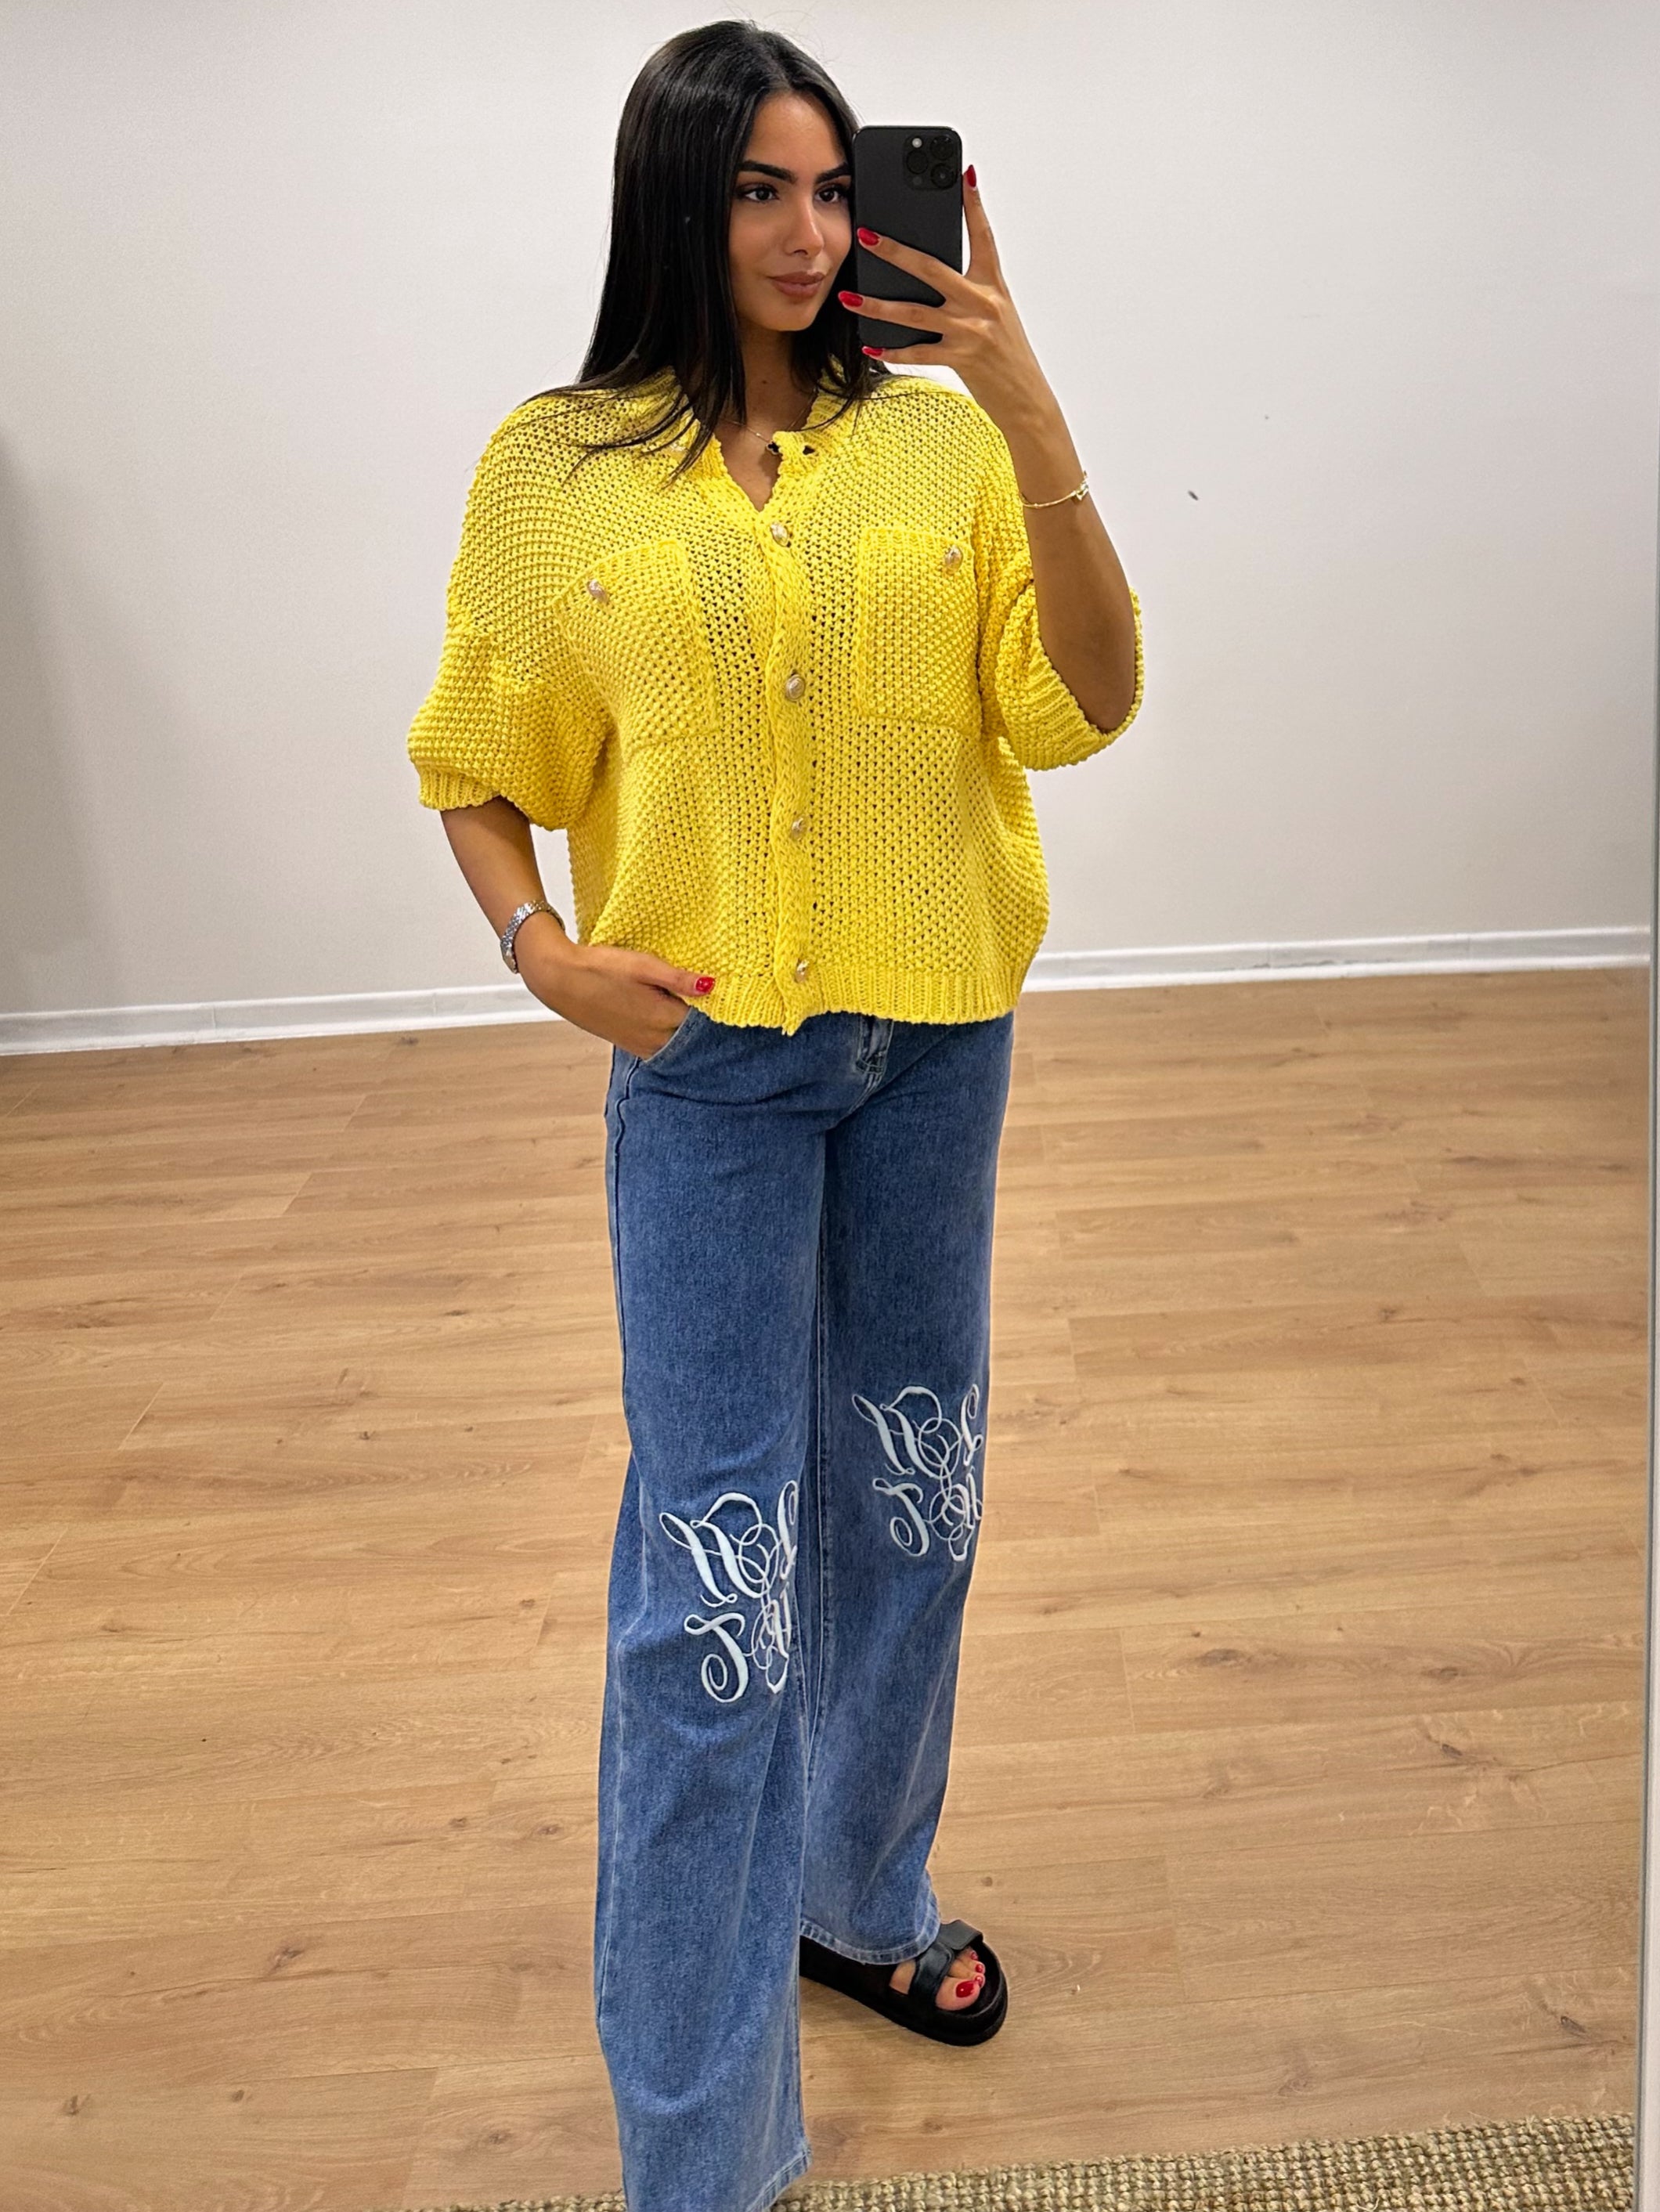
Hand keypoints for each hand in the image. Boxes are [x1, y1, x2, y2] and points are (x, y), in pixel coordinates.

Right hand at [514, 917, 712, 1058]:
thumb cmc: (599, 969)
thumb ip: (678, 979)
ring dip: (686, 1030)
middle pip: (692, 1037)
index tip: (728, 995)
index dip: (717, 1009)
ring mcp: (640, 1044)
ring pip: (676, 1043)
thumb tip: (712, 986)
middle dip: (704, 1023)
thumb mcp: (643, 965)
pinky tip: (667, 1016)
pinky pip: (659, 1045)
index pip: (704, 1022)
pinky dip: (669, 1034)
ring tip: (692, 1008)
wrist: (559, 980)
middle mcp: (654, 1039)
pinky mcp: (629, 1044)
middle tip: (715, 1002)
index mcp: (662, 1019)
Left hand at [841, 166, 1051, 428]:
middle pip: (931, 268)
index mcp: (993, 285)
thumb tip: (930, 275)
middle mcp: (983, 302)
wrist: (1027, 399)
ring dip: (877, 304)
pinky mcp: (961, 358)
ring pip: (914, 311)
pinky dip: (892, 350)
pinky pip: (918, 352)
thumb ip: (970, 291)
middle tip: (867, 235)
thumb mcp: (997, 315)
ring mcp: (971, 330)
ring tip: (849, 297)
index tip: (963, 174)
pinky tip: (870, 343)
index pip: (983, 236)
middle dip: (895, 250)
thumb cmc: (1008, 356)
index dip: (974, 204)